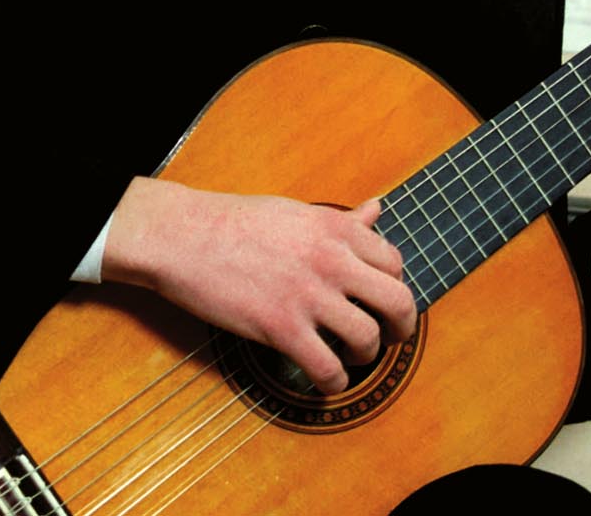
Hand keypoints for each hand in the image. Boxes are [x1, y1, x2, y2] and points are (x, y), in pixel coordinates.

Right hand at [104, 177, 416, 394]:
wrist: (187, 237)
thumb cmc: (240, 221)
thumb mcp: (300, 211)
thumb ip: (343, 219)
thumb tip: (377, 208)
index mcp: (337, 228)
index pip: (394, 261)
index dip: (394, 284)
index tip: (381, 297)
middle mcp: (332, 259)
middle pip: (397, 300)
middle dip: (403, 325)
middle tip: (393, 337)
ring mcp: (308, 295)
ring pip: (368, 338)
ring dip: (368, 355)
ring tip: (354, 357)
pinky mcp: (281, 328)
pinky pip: (327, 367)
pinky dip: (334, 382)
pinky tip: (327, 380)